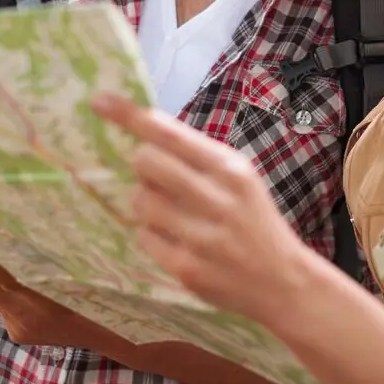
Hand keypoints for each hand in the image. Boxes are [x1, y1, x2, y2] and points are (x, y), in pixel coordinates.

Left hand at [92, 93, 318, 324]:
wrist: (284, 282)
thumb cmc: (255, 221)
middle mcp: (216, 198)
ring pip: (141, 200)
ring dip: (147, 202)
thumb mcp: (240, 179)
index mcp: (230, 168)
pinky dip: (152, 234)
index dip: (130, 116)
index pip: (170, 133)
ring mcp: (199, 235)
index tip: (99, 101)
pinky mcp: (185, 268)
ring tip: (173, 213)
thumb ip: (198, 158)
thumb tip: (144, 137)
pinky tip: (177, 240)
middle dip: (143, 166)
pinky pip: (144, 236)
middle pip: (146, 163)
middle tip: (157, 178)